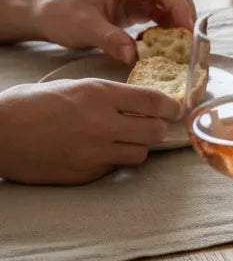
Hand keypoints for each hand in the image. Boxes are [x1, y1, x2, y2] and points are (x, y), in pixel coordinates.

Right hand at [0, 79, 179, 184]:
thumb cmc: (30, 104)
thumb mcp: (73, 86)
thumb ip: (108, 96)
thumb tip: (139, 104)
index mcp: (99, 94)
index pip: (154, 101)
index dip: (170, 107)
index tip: (175, 109)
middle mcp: (102, 123)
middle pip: (155, 131)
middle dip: (157, 128)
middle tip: (151, 125)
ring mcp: (94, 152)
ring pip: (140, 153)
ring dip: (137, 146)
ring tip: (123, 139)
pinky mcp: (85, 173)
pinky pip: (115, 168)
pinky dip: (113, 161)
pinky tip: (98, 152)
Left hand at [34, 0, 194, 63]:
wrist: (46, 13)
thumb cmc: (60, 14)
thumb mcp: (83, 28)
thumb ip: (110, 40)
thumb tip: (134, 57)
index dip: (180, 5)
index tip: (187, 29)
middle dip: (185, 13)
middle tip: (189, 40)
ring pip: (172, 0)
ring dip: (179, 21)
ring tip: (181, 44)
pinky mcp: (137, 3)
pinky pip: (163, 12)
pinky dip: (169, 27)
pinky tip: (168, 43)